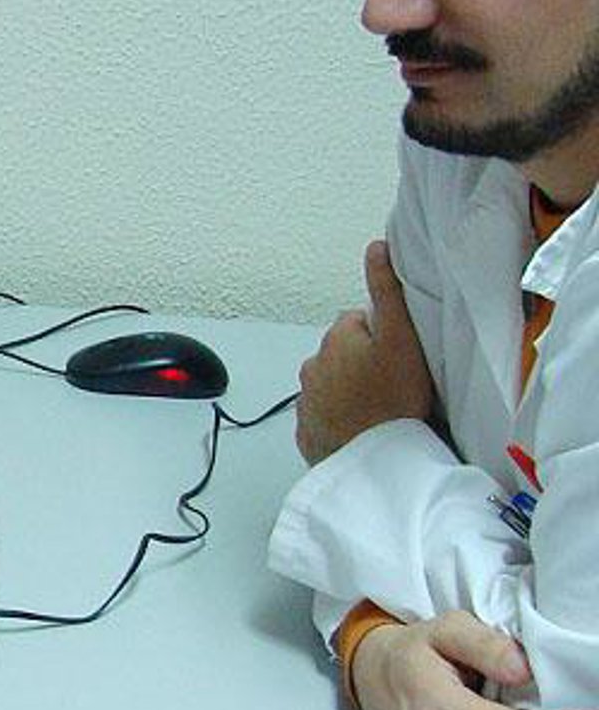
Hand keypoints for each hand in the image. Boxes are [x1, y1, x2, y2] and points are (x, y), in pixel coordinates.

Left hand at [295, 239, 435, 464]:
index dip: (386, 336)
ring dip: (353, 390)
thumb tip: (376, 248)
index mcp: (335, 338)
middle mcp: (313, 365)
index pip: (362, 322)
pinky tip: (363, 427)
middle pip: (346, 353)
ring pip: (335, 384)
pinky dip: (341, 417)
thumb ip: (388, 291)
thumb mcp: (400, 337)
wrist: (371, 461)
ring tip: (381, 408)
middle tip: (396, 384)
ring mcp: (307, 400)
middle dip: (365, 362)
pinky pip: (328, 416)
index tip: (402, 355)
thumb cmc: (391, 400)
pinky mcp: (308, 431)